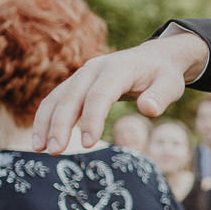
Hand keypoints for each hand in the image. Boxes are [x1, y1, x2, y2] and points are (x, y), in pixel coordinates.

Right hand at [29, 30, 208, 152]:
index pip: (99, 95)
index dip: (91, 119)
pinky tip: (41, 139)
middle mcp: (94, 69)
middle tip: (55, 151)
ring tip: (39, 149)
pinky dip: (45, 118)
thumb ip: (161, 97)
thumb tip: (149, 110)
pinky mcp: (76, 84)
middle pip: (71, 97)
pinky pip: (56, 100)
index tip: (87, 144)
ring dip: (45, 122)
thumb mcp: (171, 84)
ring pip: (57, 98)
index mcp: (117, 69)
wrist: (154, 58)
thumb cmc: (163, 75)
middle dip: (60, 124)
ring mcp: (82, 75)